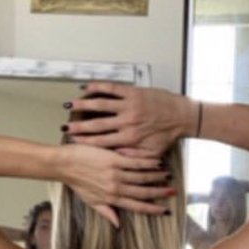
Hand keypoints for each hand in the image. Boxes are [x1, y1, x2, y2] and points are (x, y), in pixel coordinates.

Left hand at [60, 142, 174, 227]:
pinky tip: (157, 162)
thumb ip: (107, 212)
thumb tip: (118, 225)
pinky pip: (135, 162)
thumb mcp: (91, 202)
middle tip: (173, 193)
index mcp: (111, 199)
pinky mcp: (113, 159)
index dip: (152, 210)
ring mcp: (115, 173)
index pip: (136, 207)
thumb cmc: (76, 182)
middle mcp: (115, 188)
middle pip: (142, 192)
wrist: (64, 164)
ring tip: (167, 176)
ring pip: (142, 177)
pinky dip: (147, 163)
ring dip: (156, 177)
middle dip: (159, 193)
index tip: (165, 211)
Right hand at [62, 83, 194, 154]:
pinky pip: (112, 89)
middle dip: (79, 126)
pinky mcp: (133, 93)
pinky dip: (98, 87)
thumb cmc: (167, 135)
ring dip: (84, 105)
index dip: (85, 142)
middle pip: (97, 125)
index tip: (73, 142)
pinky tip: (87, 87)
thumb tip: (117, 162)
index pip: (102, 142)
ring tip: (71, 105)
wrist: (182, 116)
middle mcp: (127, 122)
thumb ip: (134, 159)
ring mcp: (129, 106)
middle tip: (65, 126)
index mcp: (129, 139)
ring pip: (101, 105)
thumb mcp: (151, 154)